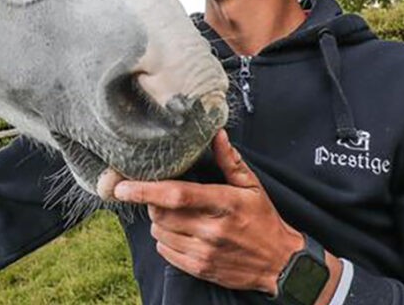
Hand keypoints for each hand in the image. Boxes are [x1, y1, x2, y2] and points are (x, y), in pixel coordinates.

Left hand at [113, 131, 339, 298]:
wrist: (281, 263)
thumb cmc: (264, 220)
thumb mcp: (252, 187)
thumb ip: (230, 161)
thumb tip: (216, 134)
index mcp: (224, 203)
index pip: (176, 195)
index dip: (145, 190)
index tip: (123, 186)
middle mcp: (212, 229)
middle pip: (161, 213)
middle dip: (153, 202)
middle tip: (162, 195)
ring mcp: (205, 252)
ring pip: (160, 233)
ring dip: (159, 221)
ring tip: (175, 215)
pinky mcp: (201, 269)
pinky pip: (166, 252)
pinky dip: (165, 240)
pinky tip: (179, 233)